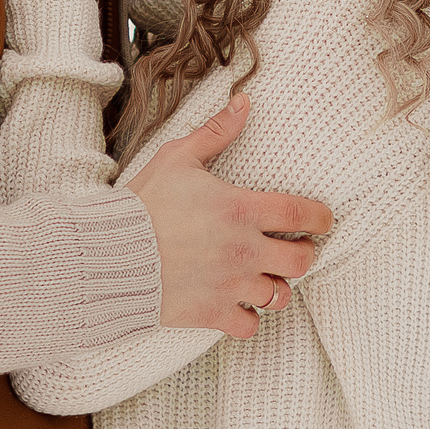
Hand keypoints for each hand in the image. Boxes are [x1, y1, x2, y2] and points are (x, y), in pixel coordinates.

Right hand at [125, 95, 333, 337]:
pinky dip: (249, 318)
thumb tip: (244, 102)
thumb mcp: (177, 159)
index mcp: (240, 210)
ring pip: (280, 296)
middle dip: (305, 254)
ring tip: (268, 278)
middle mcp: (243, 250)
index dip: (320, 217)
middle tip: (296, 249)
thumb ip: (216, 133)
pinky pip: (250, 326)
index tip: (323, 220)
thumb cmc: (141, 204)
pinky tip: (241, 306)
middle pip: (301, 260)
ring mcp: (230, 285)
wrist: (106, 254)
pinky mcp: (211, 312)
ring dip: (278, 287)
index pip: (301, 214)